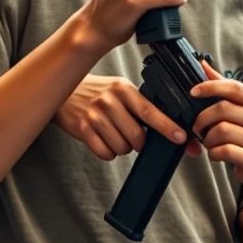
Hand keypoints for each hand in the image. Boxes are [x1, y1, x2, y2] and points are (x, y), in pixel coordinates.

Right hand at [55, 75, 187, 160]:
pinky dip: (107, 152)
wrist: (61, 89)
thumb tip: (170, 128)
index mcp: (123, 89)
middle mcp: (109, 101)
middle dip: (139, 143)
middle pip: (137, 136)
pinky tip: (102, 139)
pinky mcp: (82, 129)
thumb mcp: (118, 89)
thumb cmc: (96, 92)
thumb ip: (139, 104)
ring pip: (122, 148)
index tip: (181, 138)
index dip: (167, 126)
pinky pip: (105, 153)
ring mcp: (94, 115)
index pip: (150, 111)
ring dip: (122, 147)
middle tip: (132, 135)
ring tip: (113, 134)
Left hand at [190, 61, 242, 184]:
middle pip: (222, 110)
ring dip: (207, 138)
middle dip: (202, 119)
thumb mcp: (240, 108)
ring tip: (209, 141)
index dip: (210, 87)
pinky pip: (223, 151)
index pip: (234, 88)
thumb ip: (222, 86)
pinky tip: (215, 153)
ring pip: (220, 131)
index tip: (193, 92)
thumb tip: (202, 63)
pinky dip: (212, 153)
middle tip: (198, 127)